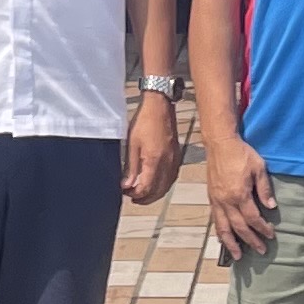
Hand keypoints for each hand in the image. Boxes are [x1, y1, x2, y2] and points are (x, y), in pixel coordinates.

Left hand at [123, 90, 184, 205]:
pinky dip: (164, 185)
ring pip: (167, 186)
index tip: (126, 193)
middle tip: (133, 198)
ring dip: (155, 194)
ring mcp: (174, 160)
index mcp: (154, 160)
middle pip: (158, 191)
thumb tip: (127, 185)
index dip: (136, 194)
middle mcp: (167, 163)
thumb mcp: (132, 144)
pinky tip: (156, 183)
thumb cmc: (145, 120)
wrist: (160, 105)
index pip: (146, 188)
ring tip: (143, 194)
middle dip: (145, 198)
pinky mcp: (177, 155)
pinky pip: (172, 177)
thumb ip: (131, 167)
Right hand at [207, 135, 279, 258]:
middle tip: (261, 250)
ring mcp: (217, 200)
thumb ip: (265, 189)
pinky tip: (223, 239)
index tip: (271, 235)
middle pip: (239, 227)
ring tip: (237, 256)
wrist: (220, 143)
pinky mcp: (211, 197)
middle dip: (250, 240)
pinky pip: (215, 219)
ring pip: (223, 227)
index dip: (262, 228)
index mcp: (239, 194)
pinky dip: (220, 231)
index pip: (253, 218)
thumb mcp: (259, 167)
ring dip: (231, 243)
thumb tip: (272, 208)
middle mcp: (226, 201)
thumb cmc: (242, 154)